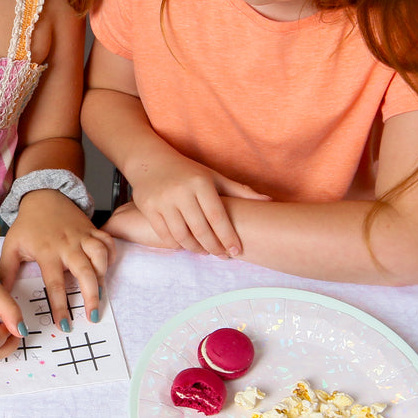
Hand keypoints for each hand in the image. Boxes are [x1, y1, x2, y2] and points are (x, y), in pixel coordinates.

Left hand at [0, 189, 115, 330]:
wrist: (43, 195)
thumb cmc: (27, 224)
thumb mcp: (11, 246)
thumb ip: (6, 272)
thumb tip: (2, 296)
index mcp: (47, 252)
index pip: (55, 285)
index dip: (60, 306)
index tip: (64, 325)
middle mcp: (68, 245)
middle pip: (85, 273)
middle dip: (91, 297)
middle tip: (93, 317)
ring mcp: (83, 236)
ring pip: (100, 257)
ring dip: (103, 277)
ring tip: (100, 294)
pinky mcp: (93, 229)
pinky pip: (108, 243)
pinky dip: (111, 256)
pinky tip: (107, 269)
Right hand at [128, 151, 269, 254]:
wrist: (149, 161)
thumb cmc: (187, 171)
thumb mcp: (212, 176)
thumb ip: (239, 190)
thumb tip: (269, 201)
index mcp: (200, 182)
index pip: (217, 216)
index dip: (228, 236)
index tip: (237, 251)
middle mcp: (181, 191)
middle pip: (201, 229)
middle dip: (214, 247)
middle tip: (222, 256)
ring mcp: (162, 200)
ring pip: (182, 235)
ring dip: (195, 248)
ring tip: (204, 251)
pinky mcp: (148, 208)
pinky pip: (164, 235)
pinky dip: (176, 244)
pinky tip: (185, 245)